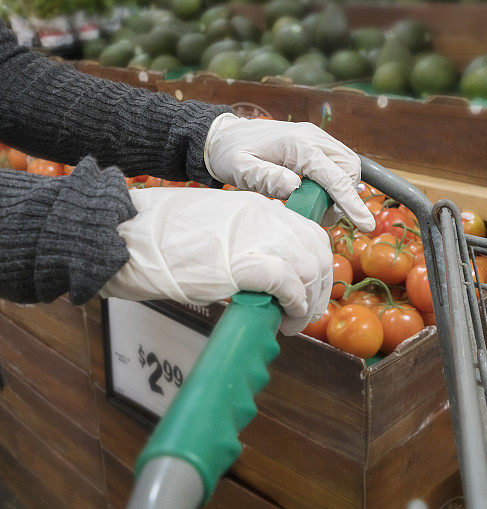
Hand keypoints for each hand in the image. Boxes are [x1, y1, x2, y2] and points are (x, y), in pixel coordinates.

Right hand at [99, 187, 332, 334]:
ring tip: (292, 322)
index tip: (308, 288)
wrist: (124, 233)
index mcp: (258, 207)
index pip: (309, 233)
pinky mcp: (244, 263)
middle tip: (305, 311)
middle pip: (317, 251)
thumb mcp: (214, 227)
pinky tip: (286, 318)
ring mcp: (256, 237)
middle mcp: (265, 217)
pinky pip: (289, 283)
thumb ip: (244, 242)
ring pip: (310, 268)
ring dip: (308, 301)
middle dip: (319, 286)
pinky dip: (295, 304)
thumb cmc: (157, 236)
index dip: (316, 264)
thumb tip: (262, 273)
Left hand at [204, 114, 374, 231]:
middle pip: (349, 168)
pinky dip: (336, 180)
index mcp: (297, 144)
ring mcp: (317, 137)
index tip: (364, 224)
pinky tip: (315, 192)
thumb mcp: (241, 170)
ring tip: (316, 204)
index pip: (334, 175)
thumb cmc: (231, 154)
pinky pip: (338, 162)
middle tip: (322, 213)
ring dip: (342, 188)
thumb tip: (296, 187)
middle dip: (345, 194)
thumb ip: (267, 178)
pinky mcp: (316, 142)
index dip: (350, 201)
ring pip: (349, 164)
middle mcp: (313, 136)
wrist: (225, 135)